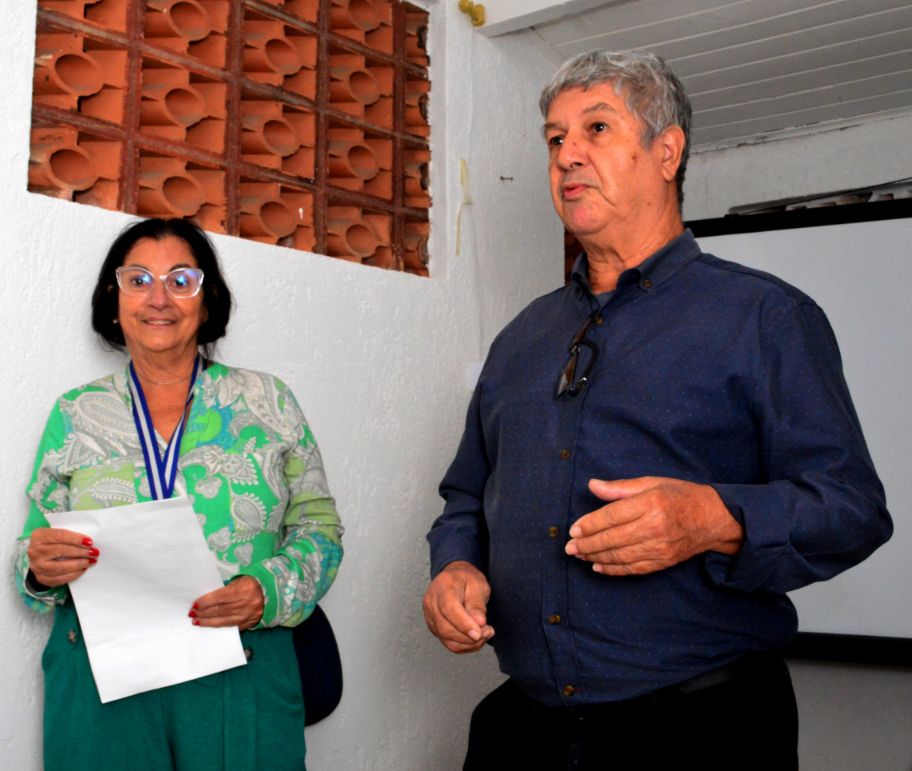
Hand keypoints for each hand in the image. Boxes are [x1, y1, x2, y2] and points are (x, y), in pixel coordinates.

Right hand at [27, 527, 98, 586]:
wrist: (39, 556)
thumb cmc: (53, 542)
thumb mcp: (57, 533)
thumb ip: (69, 535)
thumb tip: (88, 542)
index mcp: (39, 536)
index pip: (59, 536)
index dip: (76, 539)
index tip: (89, 542)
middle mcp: (34, 551)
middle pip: (61, 551)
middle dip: (80, 552)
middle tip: (94, 552)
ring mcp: (36, 566)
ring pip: (60, 567)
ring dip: (79, 564)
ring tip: (91, 561)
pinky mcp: (41, 578)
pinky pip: (60, 578)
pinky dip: (74, 574)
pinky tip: (83, 569)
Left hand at [190, 576, 263, 629]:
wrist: (272, 592)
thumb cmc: (252, 583)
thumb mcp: (241, 580)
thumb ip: (226, 588)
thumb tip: (208, 597)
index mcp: (243, 589)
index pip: (219, 597)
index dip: (206, 602)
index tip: (195, 604)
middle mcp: (246, 604)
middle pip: (220, 610)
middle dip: (203, 613)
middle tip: (192, 614)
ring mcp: (248, 615)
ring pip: (223, 621)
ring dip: (208, 622)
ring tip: (196, 622)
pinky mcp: (249, 623)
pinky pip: (231, 626)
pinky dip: (219, 626)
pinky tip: (210, 625)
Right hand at [422, 561, 493, 653]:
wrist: (456, 578)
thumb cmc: (467, 580)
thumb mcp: (478, 585)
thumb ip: (477, 604)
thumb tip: (479, 623)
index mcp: (443, 586)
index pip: (449, 609)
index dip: (464, 624)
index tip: (479, 633)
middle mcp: (431, 602)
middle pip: (445, 628)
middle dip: (469, 636)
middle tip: (488, 631)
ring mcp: (430, 616)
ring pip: (447, 639)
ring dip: (468, 643)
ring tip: (485, 634)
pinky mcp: (434, 627)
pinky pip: (448, 642)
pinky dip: (464, 645)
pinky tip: (476, 638)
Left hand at [565, 477, 743, 575]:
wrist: (714, 519)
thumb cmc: (680, 496)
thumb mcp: (651, 483)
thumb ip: (620, 487)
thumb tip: (592, 485)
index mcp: (651, 503)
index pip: (611, 516)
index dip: (589, 524)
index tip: (573, 529)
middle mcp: (654, 527)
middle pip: (612, 539)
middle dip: (587, 544)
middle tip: (569, 547)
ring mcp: (660, 548)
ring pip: (620, 556)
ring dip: (595, 557)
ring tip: (580, 555)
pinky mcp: (663, 561)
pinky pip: (633, 569)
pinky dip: (613, 570)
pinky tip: (598, 567)